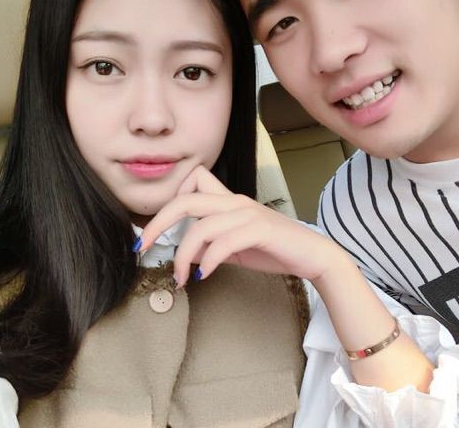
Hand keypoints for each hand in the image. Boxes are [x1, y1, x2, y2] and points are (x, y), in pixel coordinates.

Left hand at [140, 165, 434, 393]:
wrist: (315, 256)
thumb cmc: (276, 249)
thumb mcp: (237, 243)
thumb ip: (213, 240)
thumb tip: (186, 252)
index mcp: (230, 201)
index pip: (195, 181)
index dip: (170, 201)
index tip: (155, 231)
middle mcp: (237, 202)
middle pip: (187, 200)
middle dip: (159, 222)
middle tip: (143, 246)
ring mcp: (249, 214)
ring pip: (202, 224)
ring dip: (184, 253)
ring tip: (181, 277)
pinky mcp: (260, 230)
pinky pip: (224, 241)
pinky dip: (208, 259)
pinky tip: (204, 275)